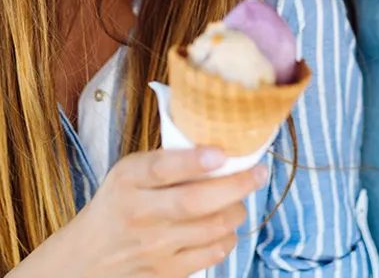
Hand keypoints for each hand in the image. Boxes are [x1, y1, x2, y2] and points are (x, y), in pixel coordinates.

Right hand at [17, 148, 266, 277]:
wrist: (85, 259)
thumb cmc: (120, 205)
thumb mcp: (130, 175)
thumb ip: (169, 161)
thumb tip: (226, 149)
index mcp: (129, 181)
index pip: (161, 168)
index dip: (194, 161)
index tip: (221, 154)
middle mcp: (138, 214)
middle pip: (196, 202)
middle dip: (237, 185)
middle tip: (259, 173)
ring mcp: (152, 247)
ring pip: (213, 227)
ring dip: (237, 211)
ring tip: (237, 202)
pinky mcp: (164, 273)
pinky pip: (212, 253)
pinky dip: (228, 238)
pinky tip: (224, 228)